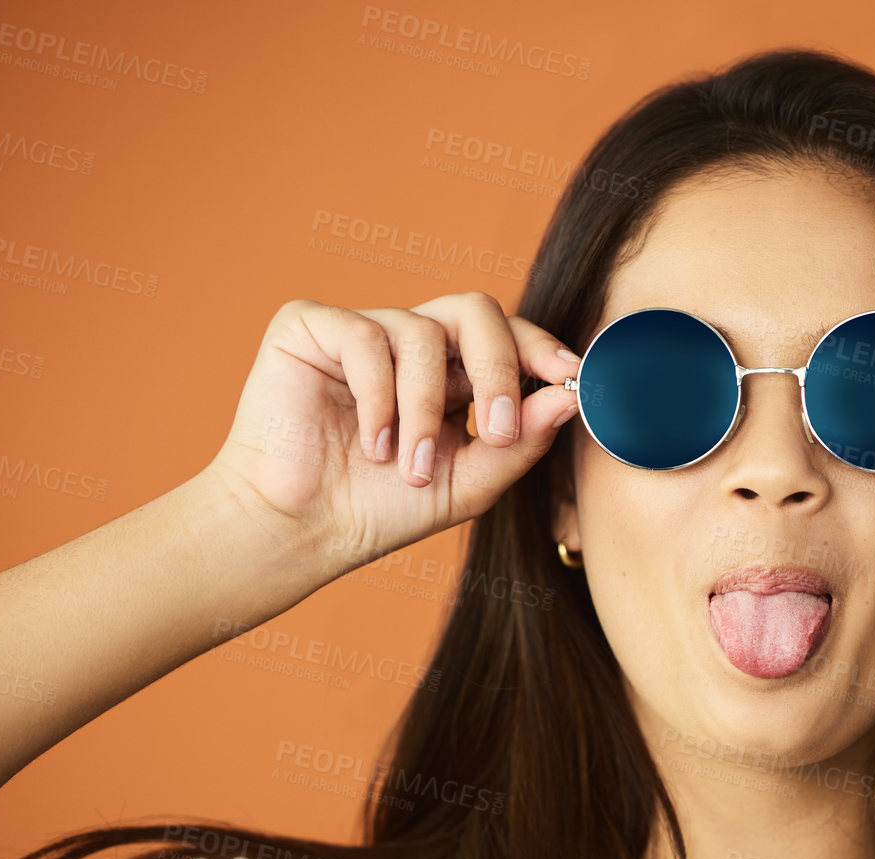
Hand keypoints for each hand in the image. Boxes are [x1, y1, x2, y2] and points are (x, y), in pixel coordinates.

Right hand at [202, 292, 580, 575]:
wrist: (302, 531)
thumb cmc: (381, 510)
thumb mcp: (468, 484)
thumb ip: (520, 442)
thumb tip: (570, 397)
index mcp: (454, 373)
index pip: (507, 335)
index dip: (540, 348)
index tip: (571, 378)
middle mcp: (411, 343)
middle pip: (475, 310)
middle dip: (497, 368)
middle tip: (497, 430)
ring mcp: (362, 331)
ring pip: (422, 333)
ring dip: (425, 408)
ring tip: (408, 466)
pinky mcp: (310, 327)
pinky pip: (365, 336)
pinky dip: (378, 396)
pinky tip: (370, 444)